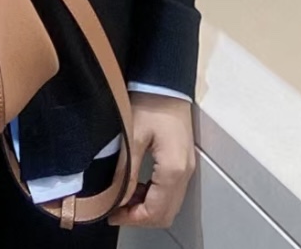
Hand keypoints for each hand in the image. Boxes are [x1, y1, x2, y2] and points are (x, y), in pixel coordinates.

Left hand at [108, 94, 195, 230]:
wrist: (167, 82)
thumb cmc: (150, 103)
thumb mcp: (133, 136)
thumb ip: (127, 171)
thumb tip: (118, 198)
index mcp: (173, 169)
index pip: (156, 211)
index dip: (133, 218)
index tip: (113, 214)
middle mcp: (185, 173)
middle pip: (166, 213)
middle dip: (141, 217)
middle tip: (118, 209)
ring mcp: (187, 168)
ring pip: (170, 205)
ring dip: (148, 207)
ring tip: (125, 198)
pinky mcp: (184, 161)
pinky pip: (172, 192)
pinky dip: (155, 197)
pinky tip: (139, 186)